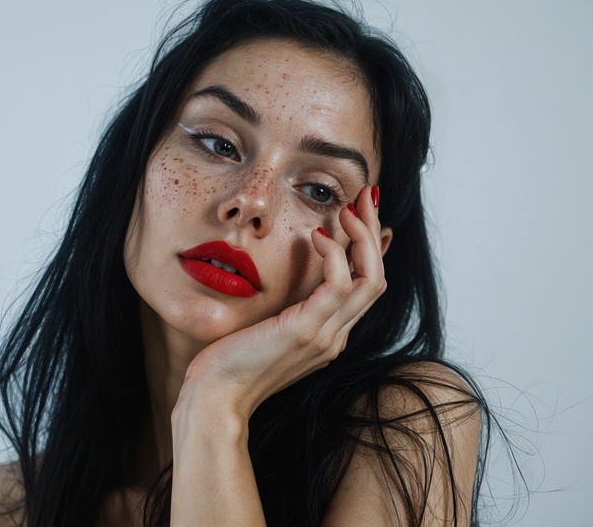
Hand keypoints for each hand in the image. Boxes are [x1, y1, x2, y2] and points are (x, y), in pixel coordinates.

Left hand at [176, 185, 387, 420]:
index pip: (367, 285)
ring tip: (348, 206)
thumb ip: (287, 306)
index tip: (363, 213)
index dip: (371, 246)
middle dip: (374, 230)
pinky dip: (334, 254)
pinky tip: (317, 234)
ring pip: (370, 278)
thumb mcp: (266, 327)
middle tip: (368, 194)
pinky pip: (339, 284)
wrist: (216, 399)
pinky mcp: (307, 331)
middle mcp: (336, 336)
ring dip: (363, 235)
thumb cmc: (231, 362)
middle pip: (376, 276)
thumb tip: (291, 277)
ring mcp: (326, 336)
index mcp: (328, 334)